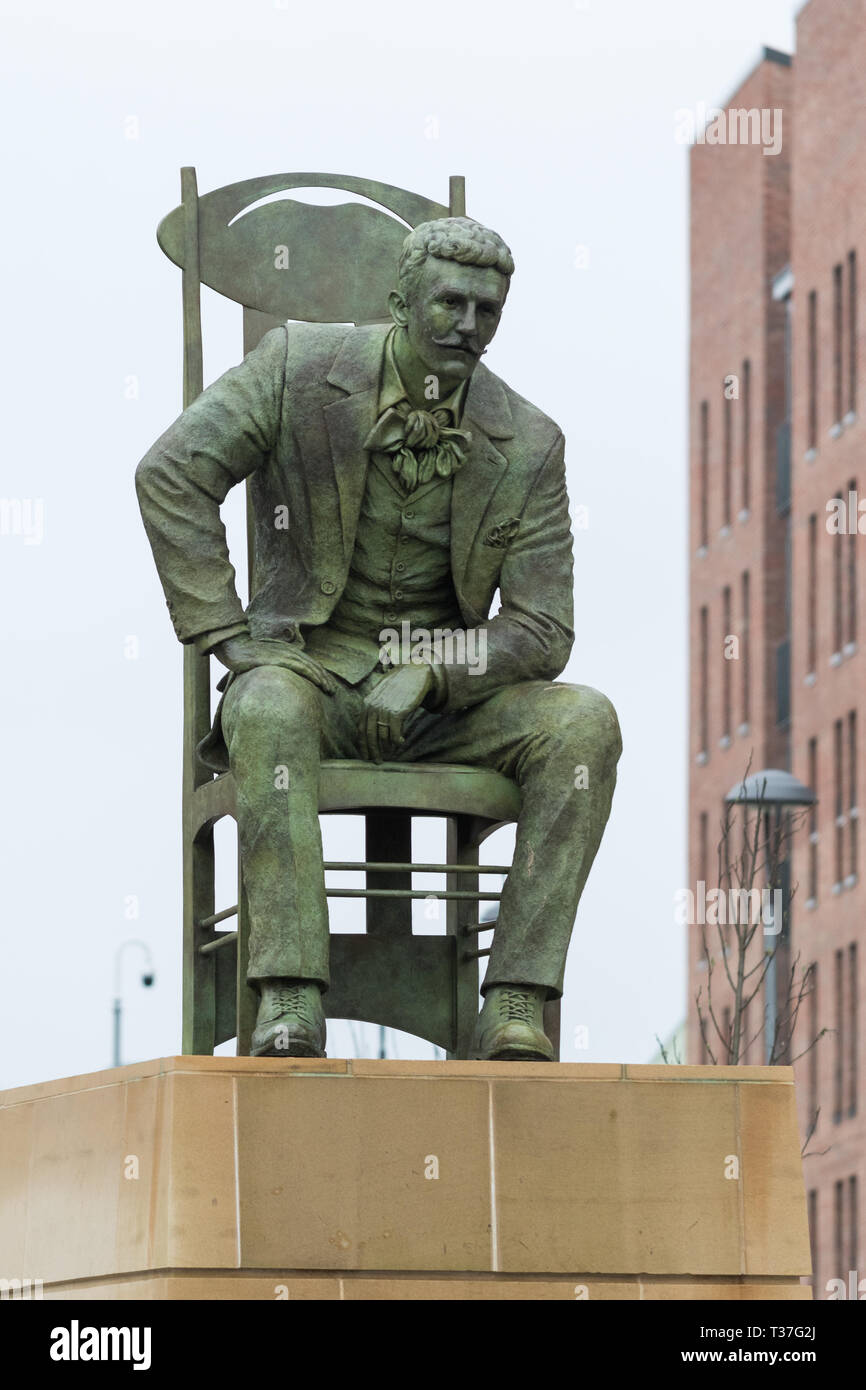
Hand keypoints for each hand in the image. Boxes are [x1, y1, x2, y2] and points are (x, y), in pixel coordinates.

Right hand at [212, 633, 336, 695]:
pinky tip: (320, 683)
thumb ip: (271, 668)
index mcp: (286, 651)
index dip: (319, 674)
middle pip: (313, 665)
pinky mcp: (279, 658)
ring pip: (310, 667)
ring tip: (331, 690)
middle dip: (325, 678)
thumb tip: (273, 682)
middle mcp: (288, 651)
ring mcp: (284, 654)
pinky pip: (300, 667)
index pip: (308, 663)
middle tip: (334, 691)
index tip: (327, 685)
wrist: (232, 645)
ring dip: (322, 679)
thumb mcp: (261, 661)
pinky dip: (312, 675)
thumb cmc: (243, 655)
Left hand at [361, 663, 432, 761]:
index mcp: (367, 703)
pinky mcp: (397, 712)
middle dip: (372, 751)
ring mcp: (385, 710)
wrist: (415, 673)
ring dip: (386, 748)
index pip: (360, 729)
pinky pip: (394, 733)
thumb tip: (373, 727)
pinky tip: (400, 742)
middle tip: (377, 761)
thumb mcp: (382, 693)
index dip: (362, 745)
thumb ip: (375, 707)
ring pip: (382, 736)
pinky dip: (397, 741)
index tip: (365, 755)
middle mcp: (373, 707)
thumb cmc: (399, 684)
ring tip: (390, 753)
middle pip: (369, 735)